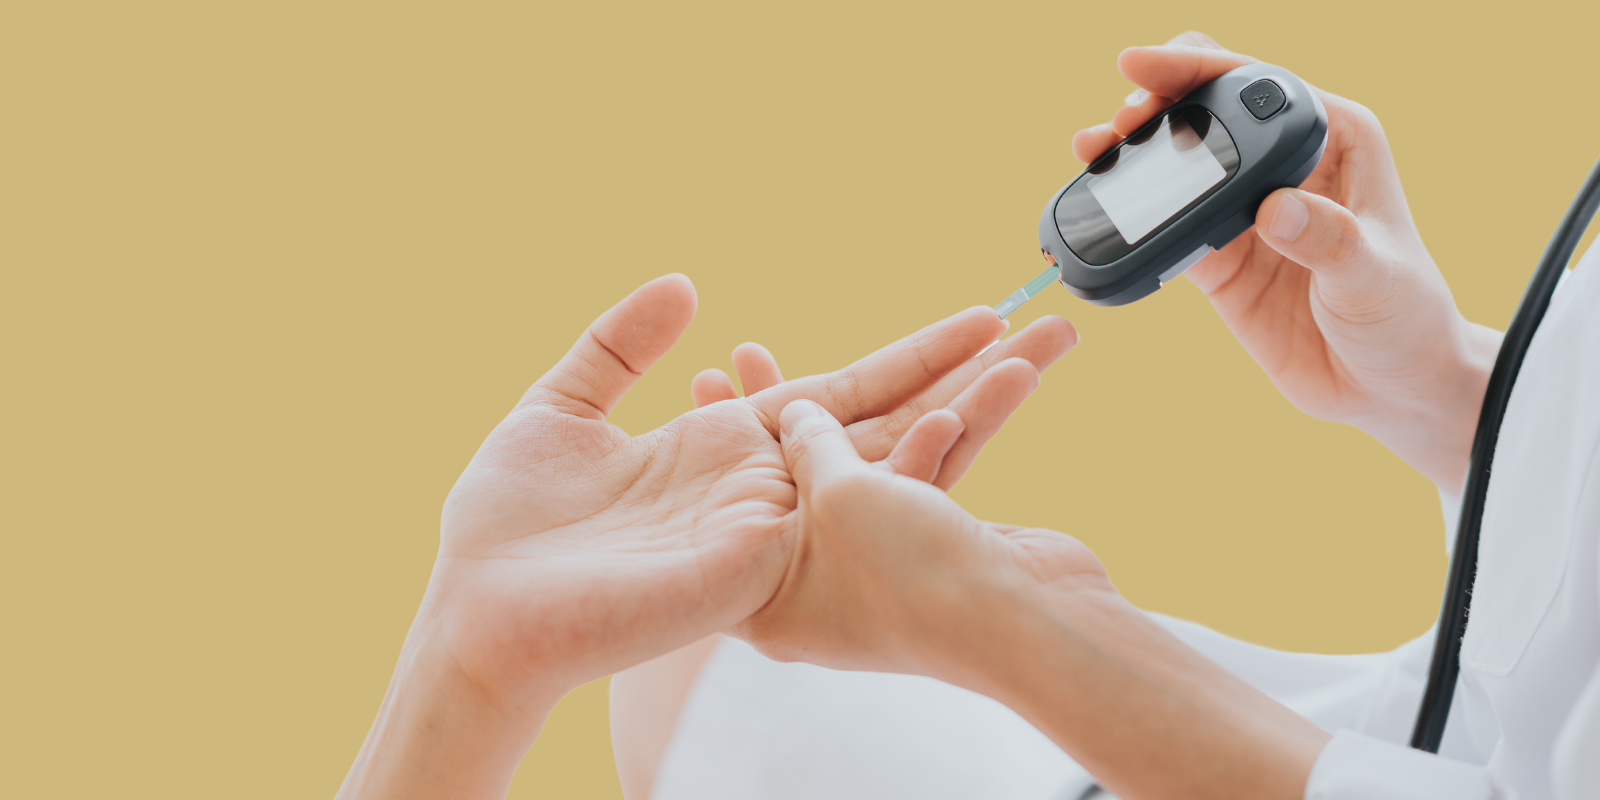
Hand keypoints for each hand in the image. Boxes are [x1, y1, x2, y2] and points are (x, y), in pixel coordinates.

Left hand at [338, 274, 1077, 799]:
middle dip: (951, 372)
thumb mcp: (561, 409)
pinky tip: (972, 405)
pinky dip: (922, 457)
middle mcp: (768, 497)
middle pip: (883, 422)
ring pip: (893, 458)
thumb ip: (619, 346)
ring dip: (969, 403)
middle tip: (1016, 320)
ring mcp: (778, 533)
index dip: (896, 357)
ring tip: (1039, 345)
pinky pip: (858, 506)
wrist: (491, 616)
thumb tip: (687, 288)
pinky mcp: (772, 562)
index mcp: (727, 460)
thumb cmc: (514, 524)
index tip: (958, 320)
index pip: (830, 396)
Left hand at [746, 395, 1327, 799]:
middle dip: (790, 402)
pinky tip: (990, 375)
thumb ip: (811, 445)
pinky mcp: (938, 548)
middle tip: (747, 349)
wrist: (1019, 632)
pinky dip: (958, 424)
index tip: (704, 376)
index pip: (733, 498)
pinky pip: (936, 468)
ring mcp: (884, 564)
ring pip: (888, 455)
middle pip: (803, 471)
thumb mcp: (837, 493)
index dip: (722, 432)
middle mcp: (822, 579)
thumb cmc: (907, 573)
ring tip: (941, 331)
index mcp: (773, 590)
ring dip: (928, 389)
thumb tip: (798, 415)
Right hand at [1074, 32, 1500, 491]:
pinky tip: (1099, 204)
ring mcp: (1245, 211)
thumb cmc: (1404, 318)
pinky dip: (1130, 215)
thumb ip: (1328, 238)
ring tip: (1090, 149)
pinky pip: (1164, 226)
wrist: (1387, 388)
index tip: (1145, 66)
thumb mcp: (1375, 274)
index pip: (1256, 83)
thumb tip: (1274, 208)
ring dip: (1130, 153)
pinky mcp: (1218, 258)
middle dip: (1155, 103)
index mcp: (1334, 139)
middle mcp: (1285, 165)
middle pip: (1205, 111)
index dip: (1197, 68)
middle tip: (1118, 121)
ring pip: (1176, 165)